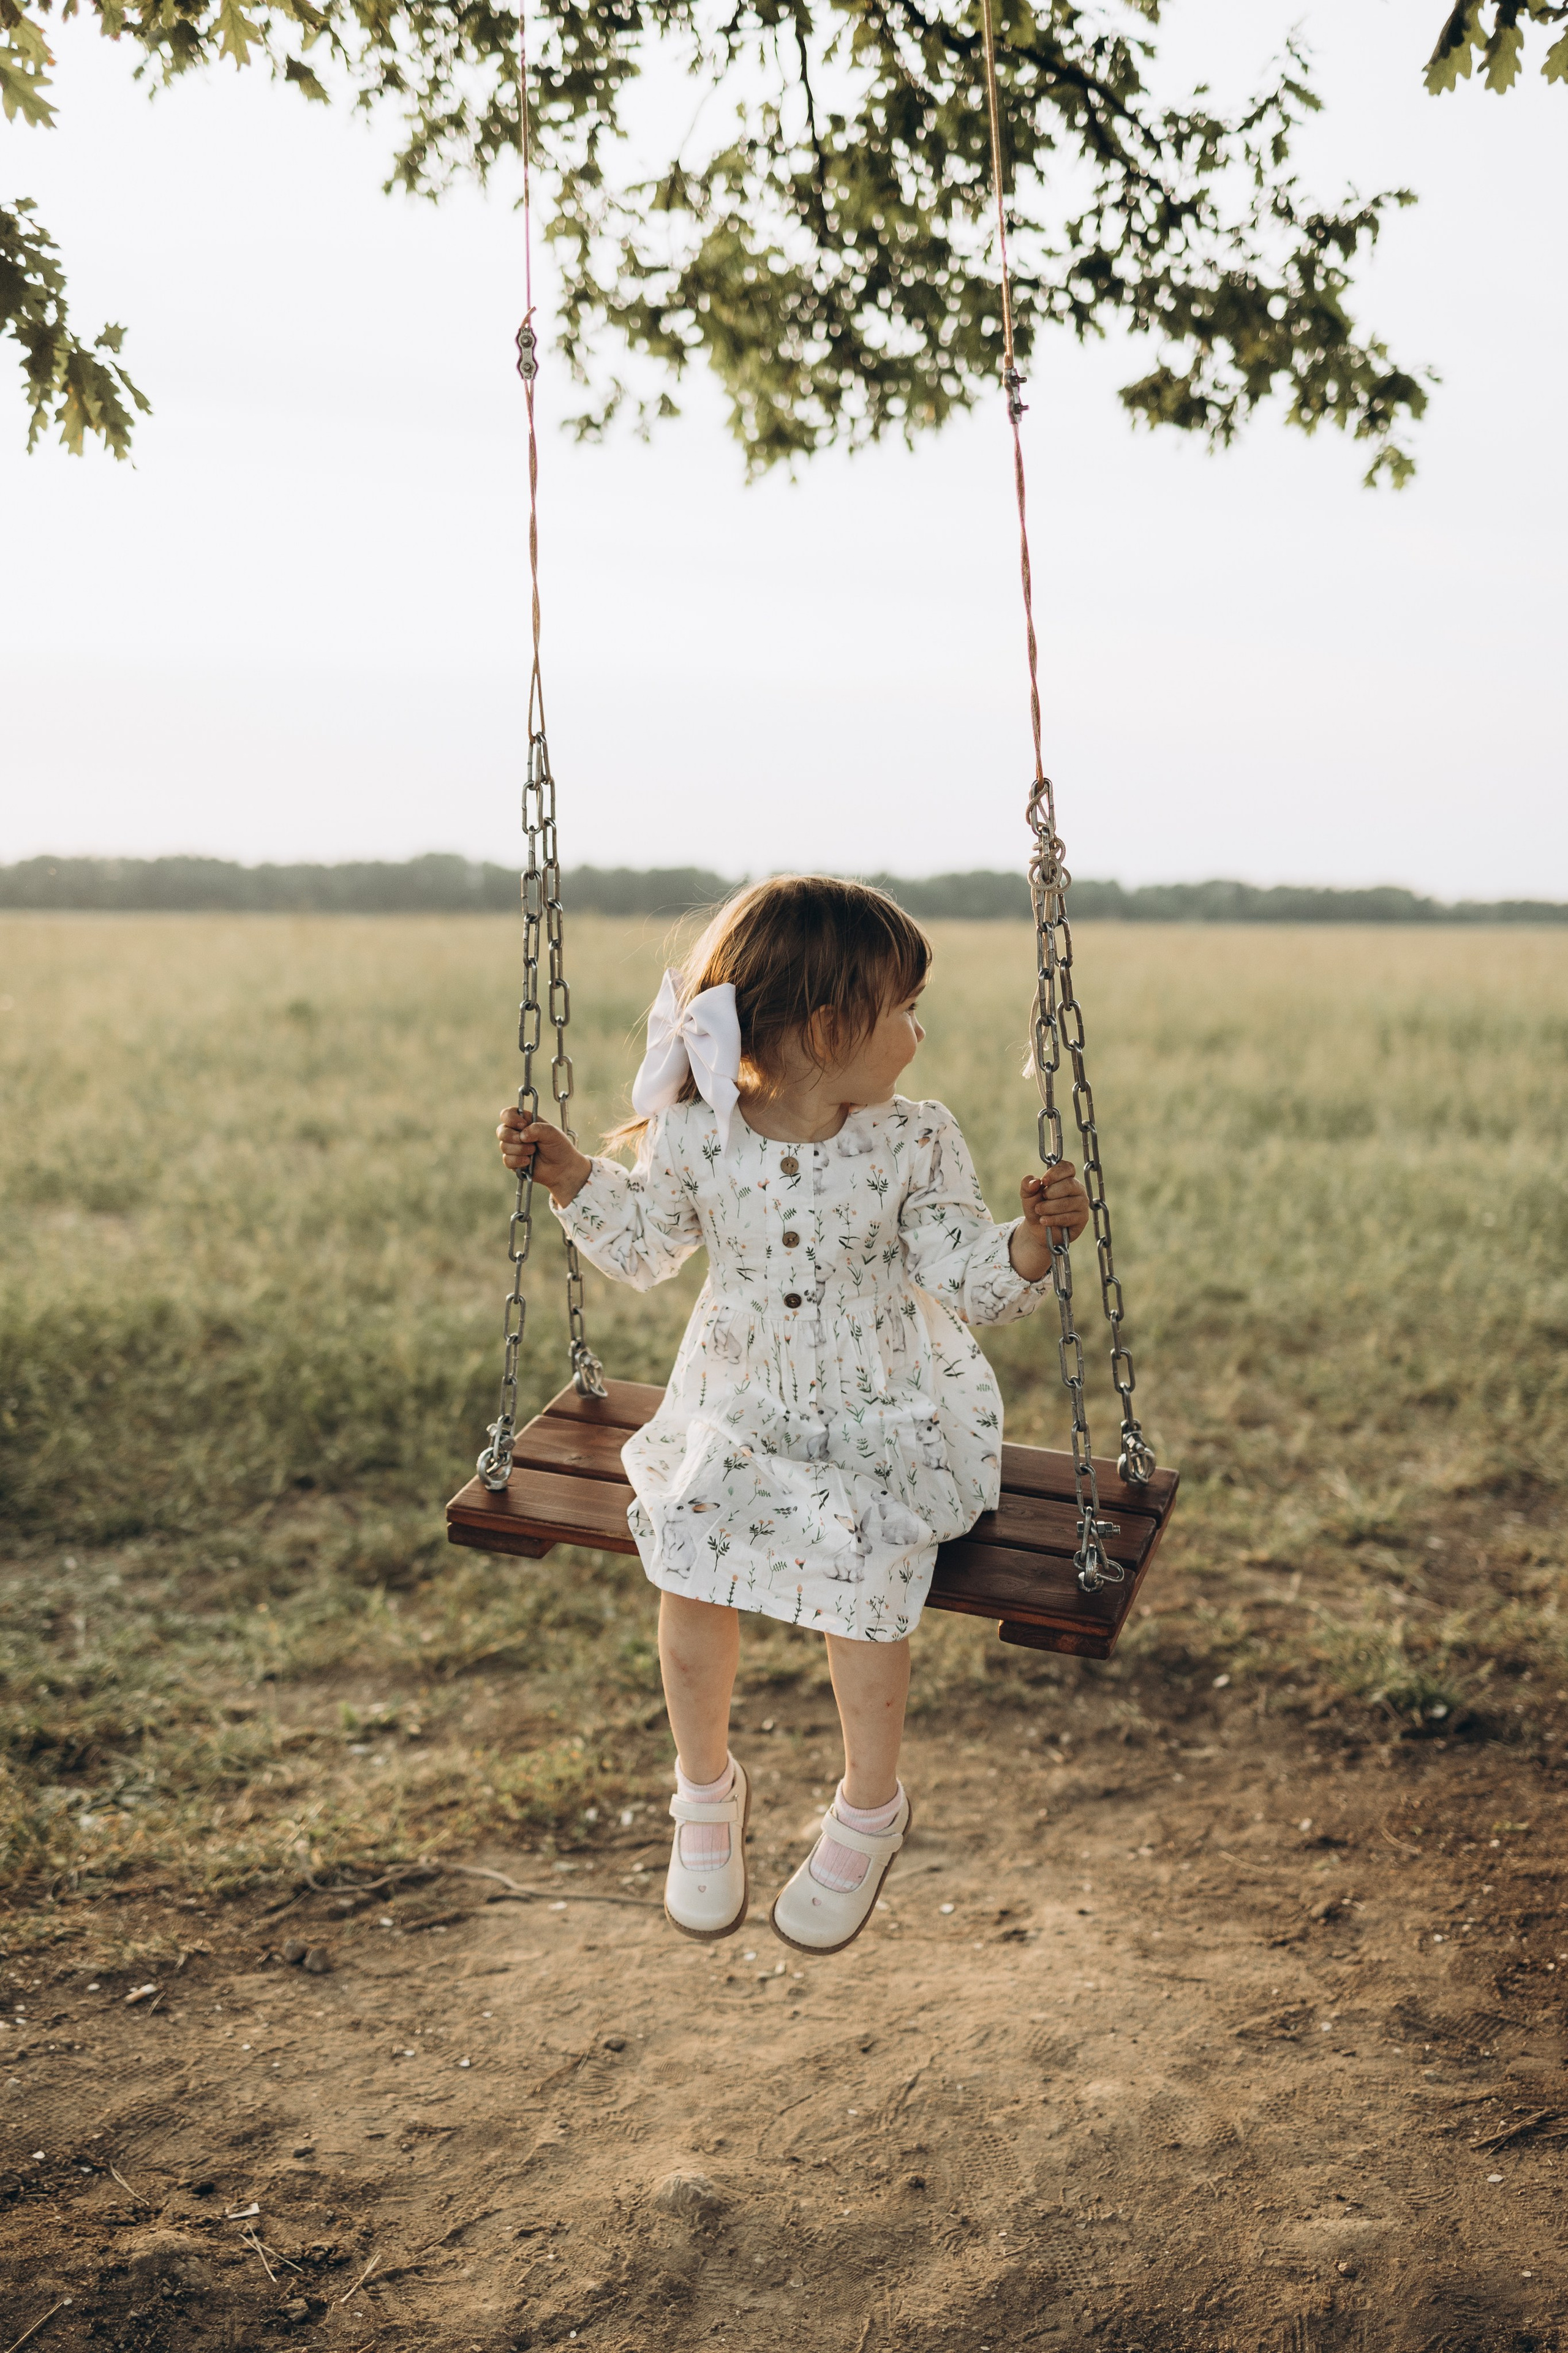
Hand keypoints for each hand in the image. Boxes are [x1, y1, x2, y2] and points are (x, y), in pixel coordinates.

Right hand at [496, 1107, 593, 1205]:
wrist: (562, 1168)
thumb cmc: (559, 1147)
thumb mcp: (552, 1132)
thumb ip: (537, 1129)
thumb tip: (522, 1135)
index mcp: (525, 1121)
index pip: (507, 1114)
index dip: (510, 1118)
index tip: (522, 1125)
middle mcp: (517, 1133)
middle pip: (501, 1131)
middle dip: (513, 1137)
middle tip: (530, 1142)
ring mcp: (514, 1148)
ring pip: (504, 1146)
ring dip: (520, 1150)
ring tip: (534, 1152)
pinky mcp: (513, 1162)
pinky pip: (507, 1160)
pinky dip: (518, 1161)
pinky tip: (529, 1162)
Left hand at [1009, 1162, 1090, 1280]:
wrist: (1037, 1229)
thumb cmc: (1036, 1207)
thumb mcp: (1027, 1195)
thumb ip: (1027, 1185)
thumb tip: (1035, 1182)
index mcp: (1066, 1177)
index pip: (1067, 1167)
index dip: (1056, 1173)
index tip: (1043, 1181)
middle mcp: (1077, 1188)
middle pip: (1068, 1184)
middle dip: (1050, 1193)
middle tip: (1040, 1202)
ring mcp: (1082, 1203)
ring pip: (1068, 1202)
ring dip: (1049, 1208)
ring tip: (1039, 1211)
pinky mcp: (1082, 1218)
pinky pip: (1069, 1217)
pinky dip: (1053, 1219)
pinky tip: (1044, 1221)